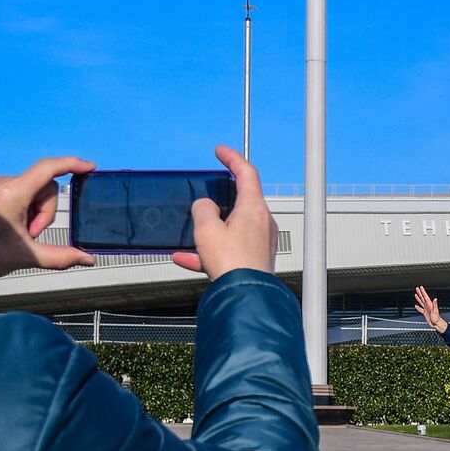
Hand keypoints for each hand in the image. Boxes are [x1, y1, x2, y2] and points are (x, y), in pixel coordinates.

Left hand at [0, 155, 97, 281]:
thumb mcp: (27, 256)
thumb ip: (61, 256)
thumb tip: (88, 259)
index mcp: (14, 192)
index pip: (49, 169)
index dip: (72, 164)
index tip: (90, 167)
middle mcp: (2, 182)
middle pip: (44, 187)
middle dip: (45, 212)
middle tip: (31, 235)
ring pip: (30, 190)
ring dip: (33, 212)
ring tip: (19, 234)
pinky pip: (15, 192)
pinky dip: (22, 208)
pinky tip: (10, 228)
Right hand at [172, 145, 277, 279]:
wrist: (245, 298)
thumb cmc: (233, 265)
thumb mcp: (206, 229)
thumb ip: (202, 209)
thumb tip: (205, 207)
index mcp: (254, 208)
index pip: (247, 173)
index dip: (232, 158)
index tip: (221, 152)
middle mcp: (262, 223)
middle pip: (241, 201)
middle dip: (220, 199)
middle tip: (206, 196)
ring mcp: (261, 242)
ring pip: (232, 228)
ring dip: (211, 230)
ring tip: (192, 237)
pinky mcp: (255, 259)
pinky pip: (228, 249)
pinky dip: (209, 251)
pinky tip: (187, 258)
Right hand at [413, 285, 447, 332]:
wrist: (436, 323)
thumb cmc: (436, 318)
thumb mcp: (435, 311)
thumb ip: (435, 304)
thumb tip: (435, 299)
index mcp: (430, 304)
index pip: (425, 296)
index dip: (423, 291)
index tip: (421, 287)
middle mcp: (428, 306)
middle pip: (423, 298)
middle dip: (420, 293)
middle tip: (417, 288)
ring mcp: (426, 309)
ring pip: (421, 302)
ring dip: (418, 298)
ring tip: (416, 294)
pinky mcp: (425, 313)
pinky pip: (420, 309)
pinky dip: (418, 307)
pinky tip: (416, 306)